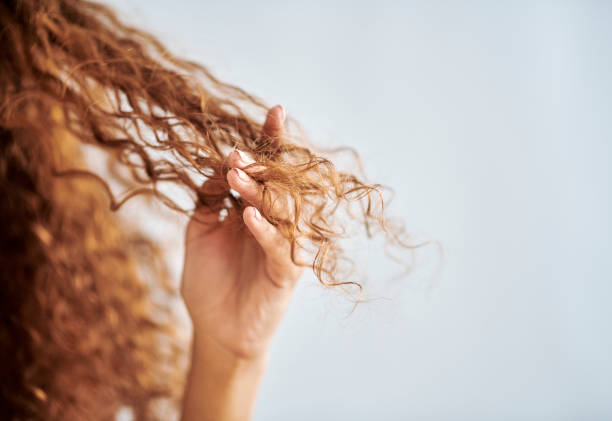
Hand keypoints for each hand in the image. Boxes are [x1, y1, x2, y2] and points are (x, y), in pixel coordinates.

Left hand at [180, 105, 302, 359]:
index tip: (275, 110)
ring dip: (260, 192)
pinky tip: (247, 215)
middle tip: (236, 156)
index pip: (267, 169)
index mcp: (257, 208)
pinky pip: (280, 247)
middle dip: (260, 166)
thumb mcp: (201, 230)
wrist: (215, 329)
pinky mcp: (286, 273)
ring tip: (238, 177)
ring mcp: (284, 246)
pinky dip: (265, 229)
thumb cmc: (210, 280)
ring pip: (282, 211)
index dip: (272, 141)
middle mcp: (275, 223)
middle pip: (278, 184)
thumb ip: (209, 197)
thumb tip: (217, 161)